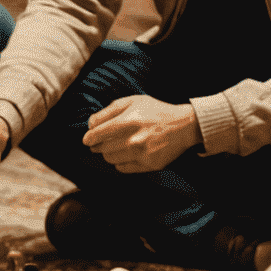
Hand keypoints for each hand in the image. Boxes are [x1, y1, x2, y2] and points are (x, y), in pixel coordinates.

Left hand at [83, 95, 201, 172]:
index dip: (89, 138)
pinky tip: (125, 154)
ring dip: (108, 154)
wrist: (184, 126)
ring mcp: (142, 154)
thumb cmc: (155, 111)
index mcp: (128, 121)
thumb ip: (108, 111)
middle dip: (98, 145)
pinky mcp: (150, 165)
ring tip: (114, 147)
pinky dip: (120, 163)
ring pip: (111, 160)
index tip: (87, 140)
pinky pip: (123, 168)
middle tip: (99, 143)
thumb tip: (90, 124)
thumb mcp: (132, 102)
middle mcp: (134, 140)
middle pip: (103, 149)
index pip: (98, 134)